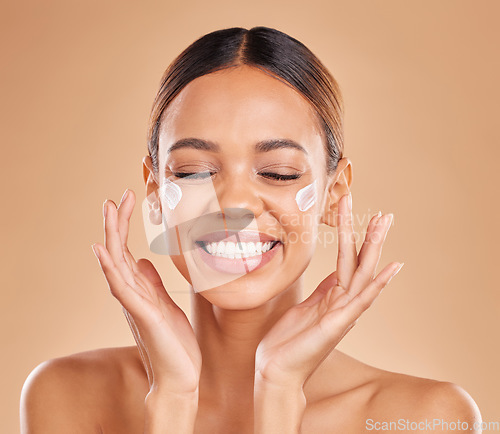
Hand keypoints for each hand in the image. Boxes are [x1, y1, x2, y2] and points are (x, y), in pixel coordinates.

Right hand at [91, 189, 201, 396]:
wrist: (180, 375)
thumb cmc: (173, 341)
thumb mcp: (165, 304)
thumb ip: (152, 283)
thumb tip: (144, 261)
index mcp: (139, 288)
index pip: (126, 250)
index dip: (124, 225)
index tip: (127, 199)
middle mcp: (132, 293)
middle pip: (118, 251)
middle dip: (116, 222)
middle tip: (115, 196)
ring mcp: (134, 303)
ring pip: (116, 263)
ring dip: (111, 236)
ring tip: (108, 210)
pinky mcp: (143, 314)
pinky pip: (122, 288)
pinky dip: (110, 268)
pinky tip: (103, 250)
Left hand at [255, 193, 403, 388]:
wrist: (276, 371)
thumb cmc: (288, 341)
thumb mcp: (306, 307)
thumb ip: (323, 291)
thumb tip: (334, 275)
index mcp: (334, 296)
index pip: (349, 260)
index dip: (356, 237)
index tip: (362, 215)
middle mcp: (343, 302)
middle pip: (361, 262)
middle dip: (371, 236)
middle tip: (384, 213)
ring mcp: (343, 313)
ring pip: (362, 273)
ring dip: (373, 246)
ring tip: (384, 223)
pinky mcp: (337, 324)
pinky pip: (361, 299)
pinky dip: (378, 283)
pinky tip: (392, 267)